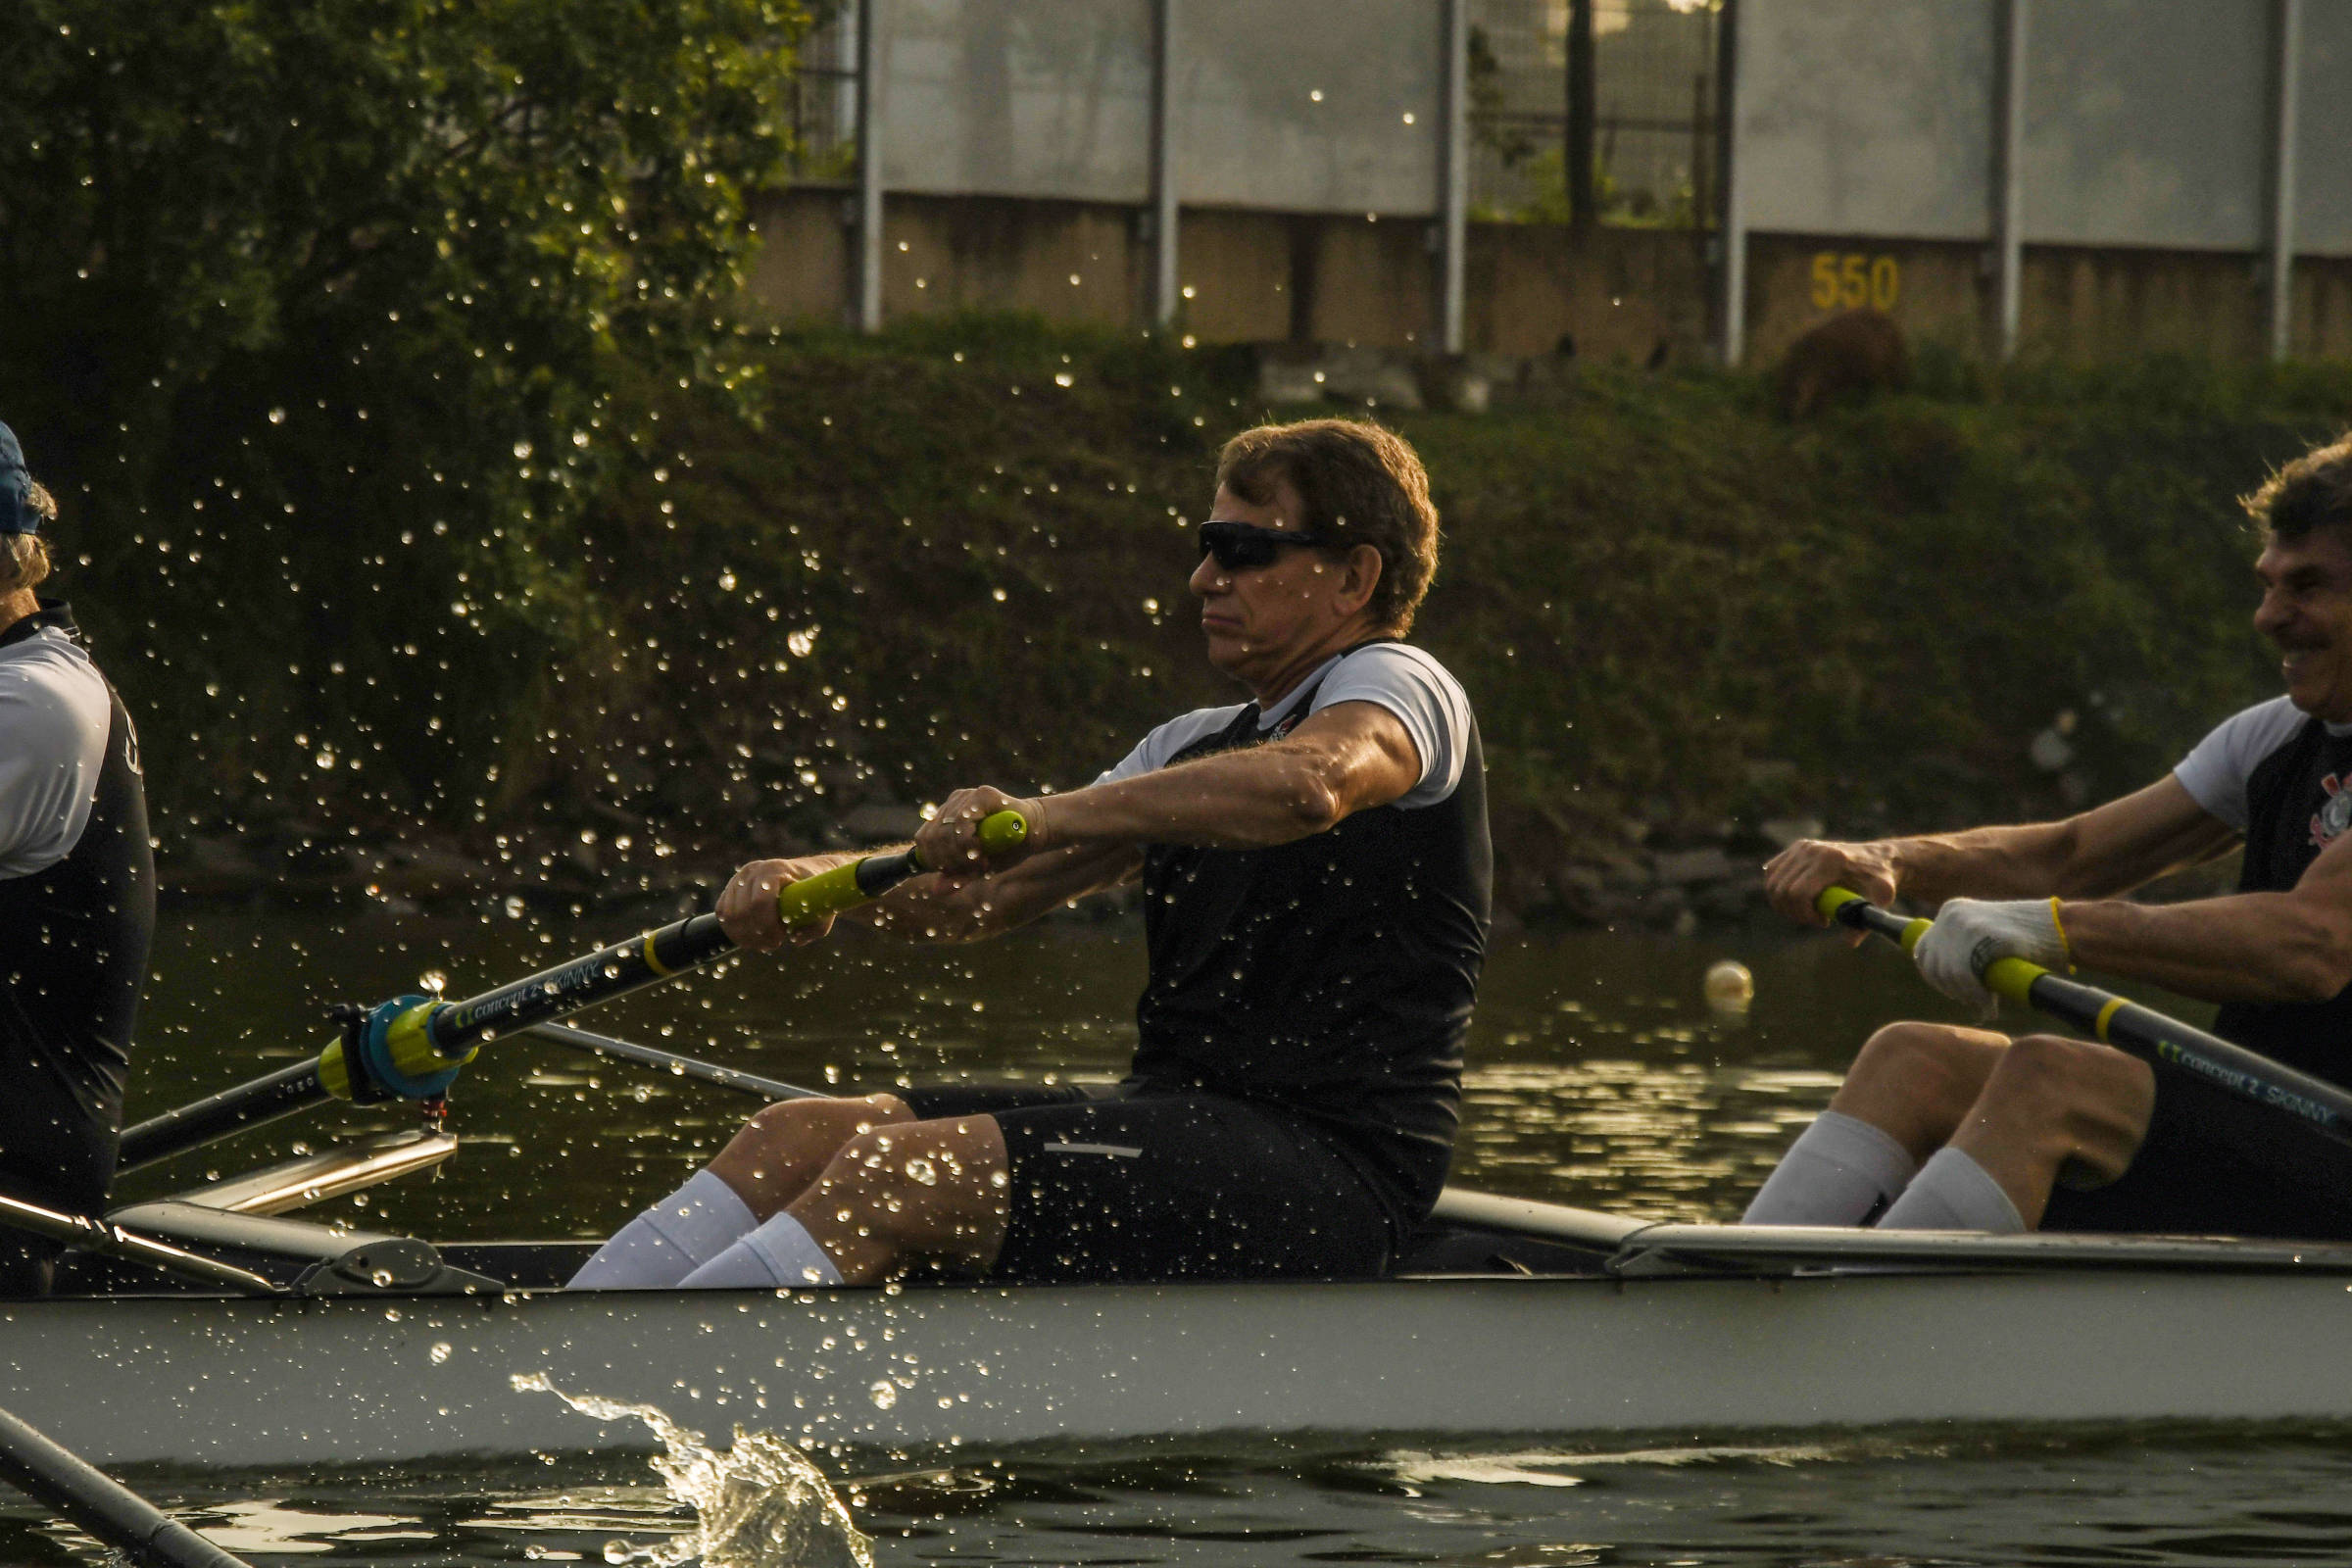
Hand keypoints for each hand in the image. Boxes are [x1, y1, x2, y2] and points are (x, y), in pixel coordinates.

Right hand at [717, 855, 843, 950]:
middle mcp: (753, 870)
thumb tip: (795, 940)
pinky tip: (751, 939)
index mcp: (775, 869)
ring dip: (745, 936)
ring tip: (764, 943)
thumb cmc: (817, 892)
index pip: (759, 902)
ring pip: (729, 916)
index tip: (781, 939)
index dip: (767, 927)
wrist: (807, 874)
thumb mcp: (824, 908)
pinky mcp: (731, 888)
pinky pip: (723, 914)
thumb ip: (815, 927)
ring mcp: (739, 878)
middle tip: (774, 944)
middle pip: (742, 912)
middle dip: (756, 935)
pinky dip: (734, 931)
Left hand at [913, 787, 1045, 880]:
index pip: (924, 839)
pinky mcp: (981, 794)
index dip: (933, 860)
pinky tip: (981, 849)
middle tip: (970, 867)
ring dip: (960, 853)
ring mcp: (965, 797)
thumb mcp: (979, 867)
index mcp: (946, 818)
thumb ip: (958, 876)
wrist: (1035, 832)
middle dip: (948, 859)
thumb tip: (935, 891)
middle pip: (931, 836)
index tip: (953, 871)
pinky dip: (968, 841)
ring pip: (945, 831)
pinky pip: (962, 821)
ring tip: (979, 860)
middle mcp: (952, 804)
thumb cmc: (1006, 848)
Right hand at [1763, 838, 1899, 937]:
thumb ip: (1866, 920)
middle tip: (1817, 919)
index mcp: (1830, 860)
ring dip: (1784, 905)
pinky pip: (1772, 874)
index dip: (1805, 914)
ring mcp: (1800, 847)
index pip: (1798, 892)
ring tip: (1809, 910)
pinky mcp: (1794, 849)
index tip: (1824, 922)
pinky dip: (1778, 892)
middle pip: (1782, 891)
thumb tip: (1849, 942)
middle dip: (1795, 913)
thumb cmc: (1881, 880)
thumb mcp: (1881, 899)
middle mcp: (1810, 850)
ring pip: (1772, 884)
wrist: (1879, 857)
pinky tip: (1798, 899)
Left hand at [1912, 897, 2071, 1014]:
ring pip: (1947, 971)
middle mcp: (1951, 914)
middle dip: (1949, 988)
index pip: (1923, 950)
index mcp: (1951, 911)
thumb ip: (1963, 948)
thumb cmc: (2028, 940)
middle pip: (1932, 963)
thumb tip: (1942, 978)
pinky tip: (1988, 1004)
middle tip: (1972, 1000)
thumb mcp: (1986, 935)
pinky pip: (1965, 974)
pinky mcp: (1980, 935)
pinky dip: (1975, 995)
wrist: (2059, 928)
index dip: (1933, 976)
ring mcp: (1964, 923)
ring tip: (1984, 1003)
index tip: (1952, 990)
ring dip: (1964, 994)